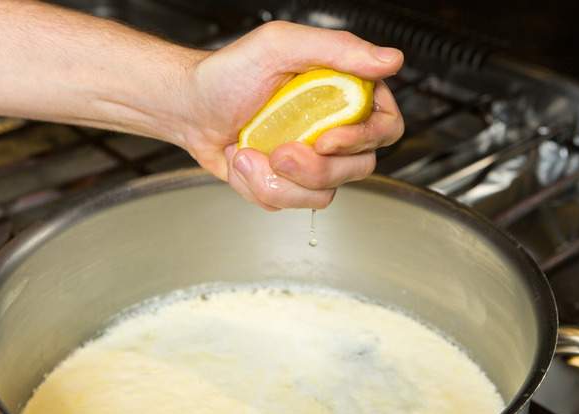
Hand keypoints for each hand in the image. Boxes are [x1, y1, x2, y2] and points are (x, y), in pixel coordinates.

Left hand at [179, 21, 404, 210]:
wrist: (189, 108)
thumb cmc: (227, 74)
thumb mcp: (279, 46)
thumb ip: (337, 49)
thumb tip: (389, 60)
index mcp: (343, 92)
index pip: (385, 125)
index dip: (362, 140)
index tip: (325, 138)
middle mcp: (333, 127)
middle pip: (359, 167)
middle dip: (313, 168)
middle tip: (278, 150)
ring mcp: (311, 159)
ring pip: (324, 193)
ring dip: (279, 180)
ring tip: (249, 153)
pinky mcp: (289, 182)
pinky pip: (291, 202)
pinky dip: (260, 187)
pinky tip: (245, 161)